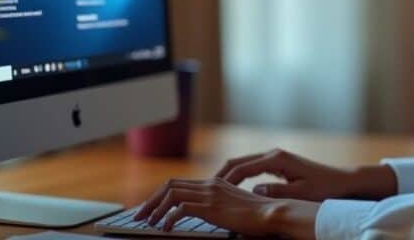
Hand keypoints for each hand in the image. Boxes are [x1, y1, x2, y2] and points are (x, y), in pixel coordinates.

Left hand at [132, 176, 318, 237]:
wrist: (272, 213)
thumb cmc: (258, 215)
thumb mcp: (234, 207)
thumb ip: (219, 206)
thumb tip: (205, 213)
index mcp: (214, 183)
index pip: (179, 183)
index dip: (161, 195)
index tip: (151, 208)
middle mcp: (209, 184)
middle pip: (169, 185)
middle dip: (151, 201)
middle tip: (140, 216)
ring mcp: (209, 194)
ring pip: (170, 194)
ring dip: (155, 209)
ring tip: (148, 223)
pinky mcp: (210, 207)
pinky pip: (180, 209)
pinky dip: (168, 219)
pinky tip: (165, 230)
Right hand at [215, 147, 396, 200]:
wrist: (342, 180)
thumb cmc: (324, 188)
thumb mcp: (301, 193)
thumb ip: (277, 193)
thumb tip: (253, 192)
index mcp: (277, 159)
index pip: (242, 168)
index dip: (225, 180)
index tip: (209, 190)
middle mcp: (273, 154)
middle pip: (238, 161)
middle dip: (220, 174)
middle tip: (203, 189)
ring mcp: (275, 157)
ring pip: (243, 163)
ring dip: (228, 175)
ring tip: (211, 190)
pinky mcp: (278, 163)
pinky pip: (252, 168)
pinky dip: (239, 176)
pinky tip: (232, 188)